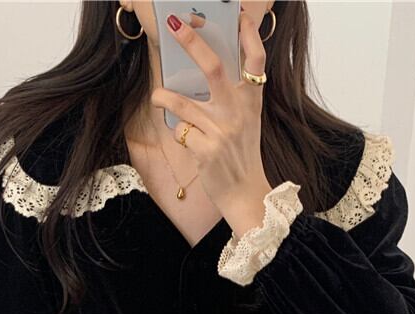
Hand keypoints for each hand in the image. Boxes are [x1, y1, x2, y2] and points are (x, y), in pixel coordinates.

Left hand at [151, 9, 273, 236]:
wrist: (245, 194)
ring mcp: (220, 132)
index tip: (241, 16)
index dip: (249, 36)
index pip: (256, 62)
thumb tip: (206, 69)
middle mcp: (238, 113)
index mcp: (252, 103)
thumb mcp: (248, 122)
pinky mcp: (205, 150)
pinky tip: (183, 136)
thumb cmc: (242, 155)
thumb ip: (235, 97)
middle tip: (174, 25)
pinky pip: (179, 130)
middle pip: (213, 68)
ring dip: (163, 97)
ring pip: (182, 102)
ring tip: (159, 97)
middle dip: (192, 42)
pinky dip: (176, 131)